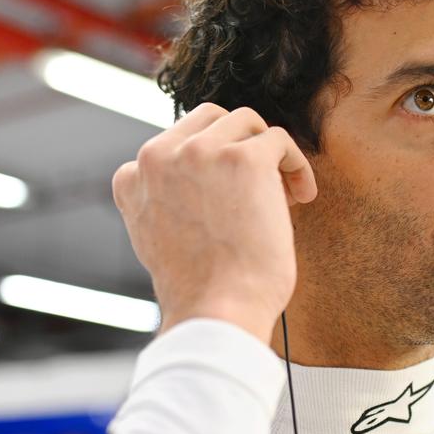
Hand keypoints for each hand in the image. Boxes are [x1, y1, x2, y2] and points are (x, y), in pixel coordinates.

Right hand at [112, 103, 316, 340]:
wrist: (218, 314)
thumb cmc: (200, 291)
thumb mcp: (158, 237)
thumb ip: (166, 199)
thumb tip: (204, 180)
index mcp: (131, 178)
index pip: (173, 145)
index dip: (208, 166)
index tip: (228, 197)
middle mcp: (158, 157)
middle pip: (210, 120)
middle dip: (238, 146)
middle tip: (260, 187)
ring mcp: (200, 153)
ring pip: (246, 123)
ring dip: (268, 153)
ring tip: (282, 194)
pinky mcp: (244, 158)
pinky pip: (279, 140)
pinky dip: (296, 165)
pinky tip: (302, 195)